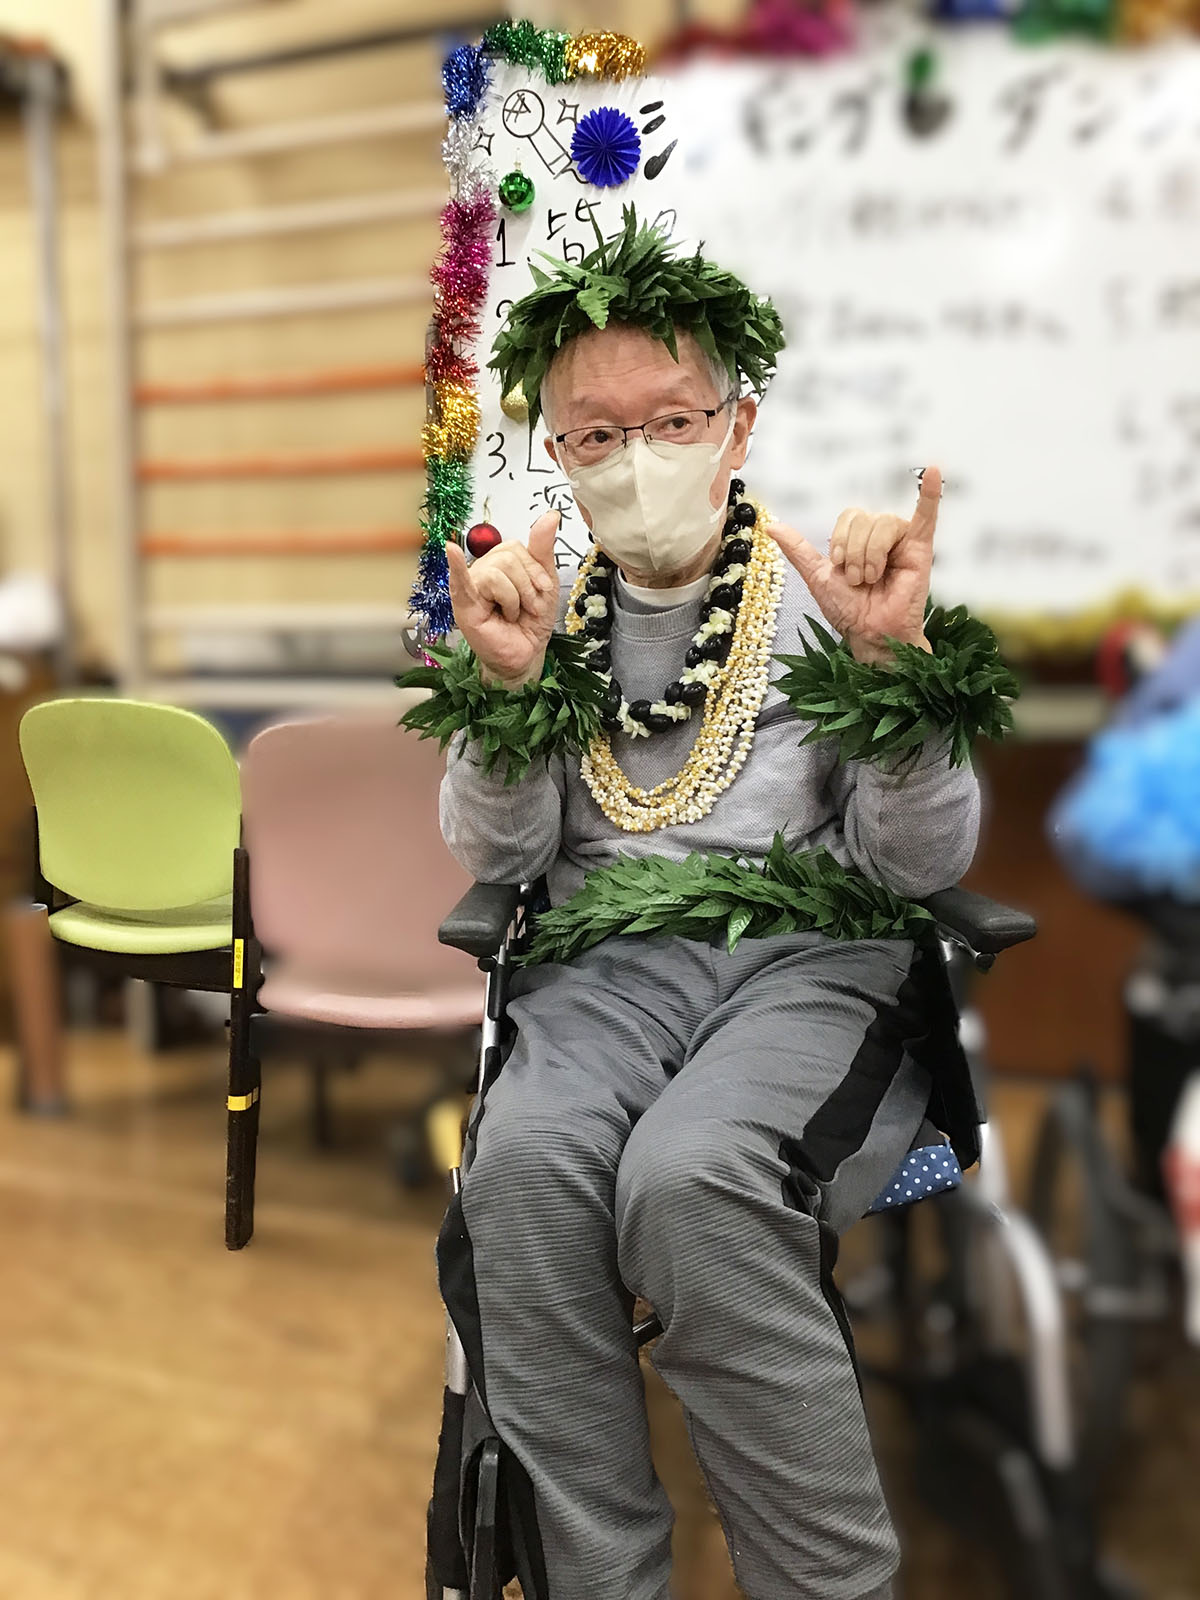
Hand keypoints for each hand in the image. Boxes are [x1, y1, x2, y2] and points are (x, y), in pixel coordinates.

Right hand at [446, 511, 560, 686]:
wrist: (526, 653)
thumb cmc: (531, 620)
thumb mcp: (543, 581)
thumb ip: (542, 548)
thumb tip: (551, 514)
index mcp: (499, 562)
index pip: (515, 548)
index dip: (534, 570)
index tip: (541, 591)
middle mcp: (481, 570)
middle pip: (507, 558)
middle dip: (526, 586)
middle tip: (525, 608)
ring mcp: (470, 587)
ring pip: (497, 573)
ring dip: (514, 600)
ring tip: (510, 615)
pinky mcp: (464, 606)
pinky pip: (462, 581)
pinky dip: (457, 566)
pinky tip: (450, 549)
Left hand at [766, 466, 941, 665]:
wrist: (870, 633)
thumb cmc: (849, 610)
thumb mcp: (817, 575)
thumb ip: (798, 549)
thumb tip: (772, 526)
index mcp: (858, 538)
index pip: (850, 516)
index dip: (841, 539)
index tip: (839, 566)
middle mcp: (880, 536)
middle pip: (865, 518)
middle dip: (855, 552)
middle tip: (859, 579)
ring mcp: (902, 541)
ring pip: (883, 523)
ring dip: (871, 554)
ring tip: (873, 578)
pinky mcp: (921, 549)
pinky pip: (927, 515)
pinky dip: (931, 494)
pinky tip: (934, 472)